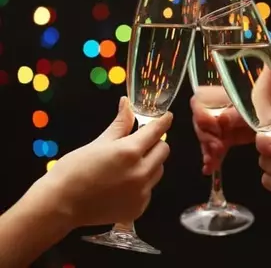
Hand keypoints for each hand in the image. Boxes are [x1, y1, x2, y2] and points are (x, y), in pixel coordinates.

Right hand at [27, 97, 171, 228]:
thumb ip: (120, 124)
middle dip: (155, 142)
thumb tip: (127, 103)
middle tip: (140, 142)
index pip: (156, 131)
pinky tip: (124, 183)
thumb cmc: (75, 169)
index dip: (163, 121)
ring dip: (151, 162)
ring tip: (130, 164)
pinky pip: (149, 189)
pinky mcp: (139, 208)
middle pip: (163, 150)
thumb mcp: (99, 142)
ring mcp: (141, 193)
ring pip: (158, 170)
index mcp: (130, 152)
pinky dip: (142, 183)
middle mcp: (141, 173)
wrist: (61, 204)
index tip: (167, 116)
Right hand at [191, 79, 270, 174]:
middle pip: (201, 121)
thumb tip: (223, 120)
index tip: (213, 128)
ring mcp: (224, 122)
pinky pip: (217, 145)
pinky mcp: (230, 135)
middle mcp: (220, 106)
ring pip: (207, 136)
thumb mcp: (261, 103)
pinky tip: (210, 168)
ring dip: (208, 149)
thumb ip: (244, 112)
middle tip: (216, 149)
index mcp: (225, 93)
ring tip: (211, 163)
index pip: (200, 101)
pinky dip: (213, 156)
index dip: (201, 116)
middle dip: (206, 136)